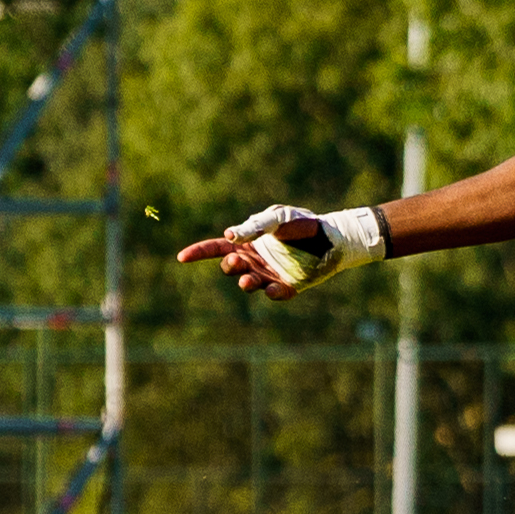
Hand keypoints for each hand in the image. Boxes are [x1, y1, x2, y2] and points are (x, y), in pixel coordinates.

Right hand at [179, 203, 384, 295]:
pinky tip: (272, 289)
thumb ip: (255, 226)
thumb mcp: (277, 218)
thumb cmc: (303, 224)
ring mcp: (270, 275)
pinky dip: (271, 294)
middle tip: (238, 263)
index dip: (198, 252)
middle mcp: (255, 261)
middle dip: (229, 267)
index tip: (181, 257)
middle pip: (230, 268)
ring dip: (245, 282)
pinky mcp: (288, 286)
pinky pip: (275, 295)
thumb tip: (229, 237)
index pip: (216, 249)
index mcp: (247, 244)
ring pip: (249, 284)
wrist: (332, 236)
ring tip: (247, 279)